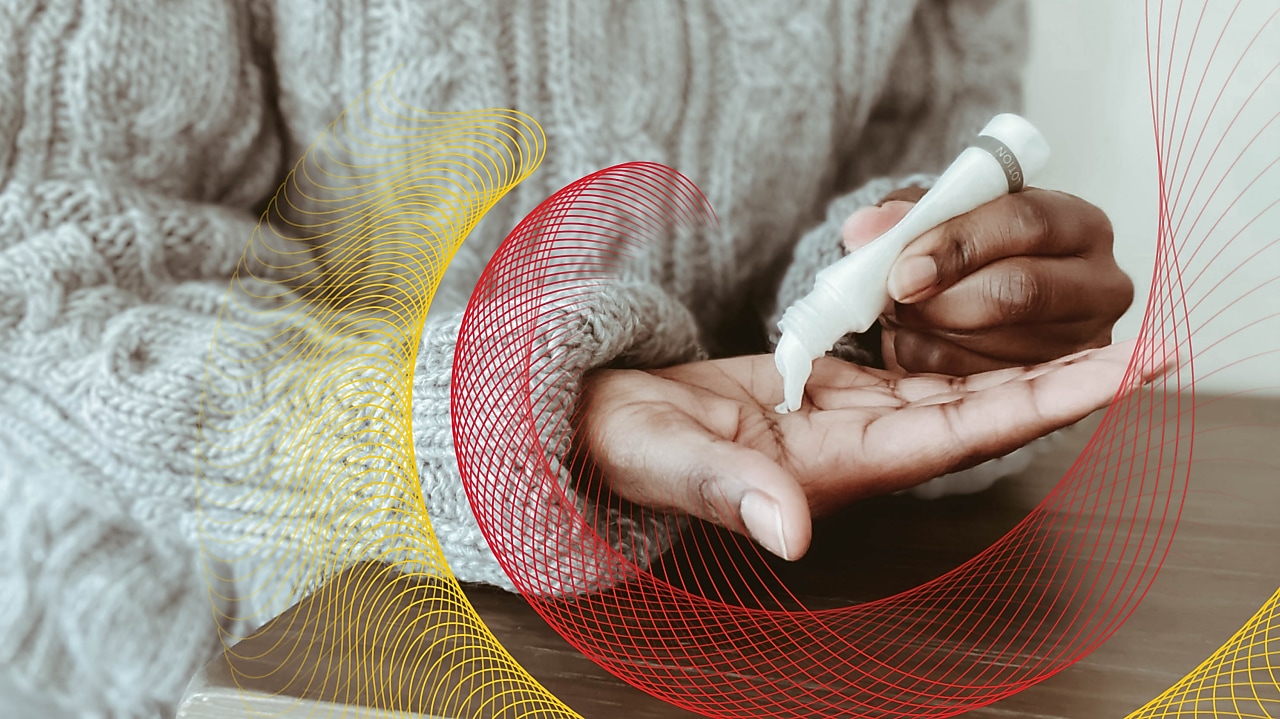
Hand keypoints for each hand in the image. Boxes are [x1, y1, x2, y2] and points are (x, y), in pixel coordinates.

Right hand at [574, 341, 1150, 560]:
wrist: (607, 426)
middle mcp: (863, 450)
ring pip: (957, 387)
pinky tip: (1003, 324)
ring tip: (1100, 332)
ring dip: (1029, 362)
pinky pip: (914, 367)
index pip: (961, 434)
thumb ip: (727, 491)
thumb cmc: (631, 445)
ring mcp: (851, 420)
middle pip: (984, 413)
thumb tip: (792, 534)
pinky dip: (963, 343)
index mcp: (837, 468)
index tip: (1119, 375)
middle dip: (1066, 383)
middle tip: (1150, 345)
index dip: (1044, 404)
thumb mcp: (667, 459)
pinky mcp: (833, 391)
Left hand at [842, 187, 1133, 374]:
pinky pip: (981, 385)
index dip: (959, 245)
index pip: (1027, 223)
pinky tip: (921, 340)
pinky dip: (935, 362)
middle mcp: (1101, 285)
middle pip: (1019, 291)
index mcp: (1078, 224)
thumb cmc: (966, 252)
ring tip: (904, 314)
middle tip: (895, 300)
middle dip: (942, 299)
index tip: (903, 268)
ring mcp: (1083, 345)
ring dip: (933, 332)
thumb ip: (901, 219)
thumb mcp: (938, 220)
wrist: (978, 298)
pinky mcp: (1053, 389)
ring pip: (998, 345)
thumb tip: (864, 229)